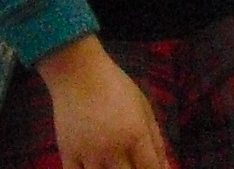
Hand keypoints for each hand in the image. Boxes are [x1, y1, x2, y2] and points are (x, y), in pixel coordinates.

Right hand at [36, 35, 169, 168]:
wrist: (78, 73)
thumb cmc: (116, 87)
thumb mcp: (143, 107)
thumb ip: (156, 139)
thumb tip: (166, 167)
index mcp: (135, 134)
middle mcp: (113, 149)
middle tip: (135, 165)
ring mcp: (89, 154)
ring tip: (116, 165)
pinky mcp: (68, 155)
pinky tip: (96, 168)